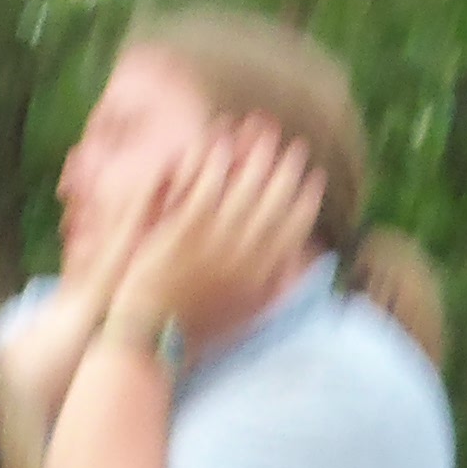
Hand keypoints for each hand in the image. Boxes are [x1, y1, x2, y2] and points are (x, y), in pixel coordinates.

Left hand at [113, 120, 326, 358]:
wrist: (152, 338)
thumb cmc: (195, 329)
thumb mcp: (245, 314)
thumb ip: (274, 287)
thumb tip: (301, 267)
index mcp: (264, 274)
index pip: (296, 228)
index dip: (307, 200)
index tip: (315, 178)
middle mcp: (247, 254)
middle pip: (276, 200)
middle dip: (289, 169)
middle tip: (296, 146)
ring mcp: (217, 239)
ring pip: (246, 186)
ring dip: (259, 154)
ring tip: (265, 129)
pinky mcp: (186, 228)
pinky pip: (207, 186)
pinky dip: (217, 161)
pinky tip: (223, 139)